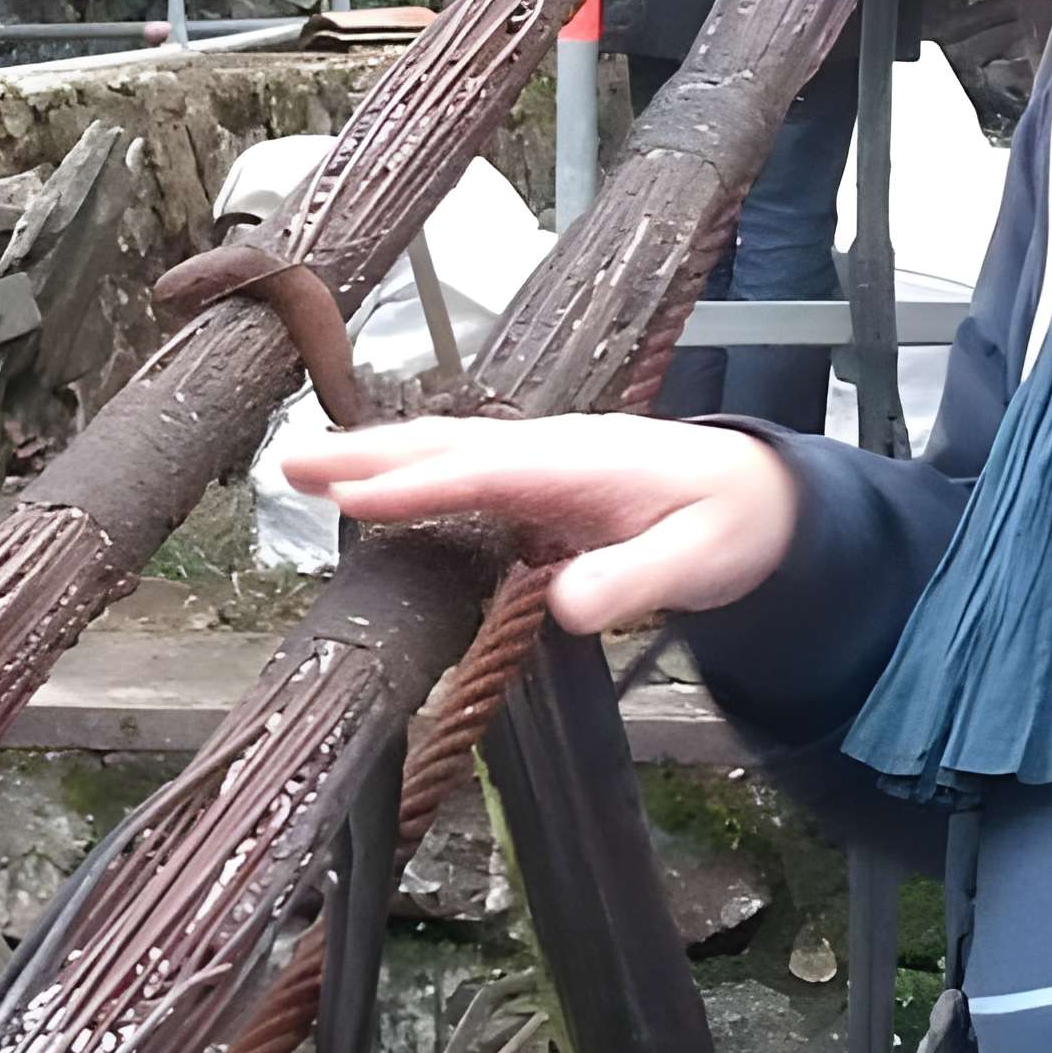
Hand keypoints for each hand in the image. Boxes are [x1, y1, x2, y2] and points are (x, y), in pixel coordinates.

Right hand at [280, 414, 797, 632]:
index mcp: (579, 461)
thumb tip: (563, 606)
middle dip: (365, 455)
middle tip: (288, 461)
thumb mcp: (700, 560)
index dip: (417, 486)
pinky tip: (369, 491)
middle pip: (444, 446)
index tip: (352, 499)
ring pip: (444, 452)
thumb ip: (634, 580)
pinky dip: (406, 474)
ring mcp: (539, 461)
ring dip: (373, 459)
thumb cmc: (733, 524)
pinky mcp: (536, 481)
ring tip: (303, 469)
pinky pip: (458, 470)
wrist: (763, 496)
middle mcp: (549, 449)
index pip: (482, 471)